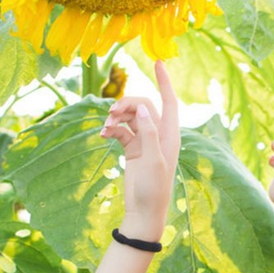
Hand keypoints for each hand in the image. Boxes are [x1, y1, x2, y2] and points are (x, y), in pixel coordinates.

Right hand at [100, 61, 179, 237]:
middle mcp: (158, 134)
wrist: (144, 211)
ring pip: (130, 116)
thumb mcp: (152, 159)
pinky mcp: (132, 148)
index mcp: (169, 134)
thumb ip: (148, 132)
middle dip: (126, 105)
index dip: (164, 81)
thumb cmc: (153, 188)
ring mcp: (144, 140)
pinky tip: (103, 134)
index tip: (157, 61)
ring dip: (116, 117)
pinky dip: (112, 128)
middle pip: (142, 105)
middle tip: (111, 114)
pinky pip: (121, 130)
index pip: (169, 100)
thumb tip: (143, 107)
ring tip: (105, 126)